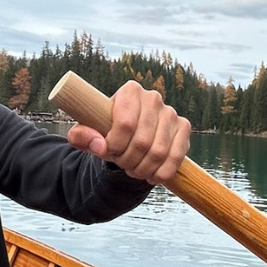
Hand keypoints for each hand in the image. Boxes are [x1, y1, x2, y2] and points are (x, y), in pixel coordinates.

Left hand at [67, 80, 191, 184]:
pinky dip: (161, 173)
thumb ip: (82, 136)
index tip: (109, 152)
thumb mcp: (86, 132)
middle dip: (128, 160)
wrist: (129, 135)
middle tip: (121, 164)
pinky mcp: (184, 128)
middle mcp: (153, 98)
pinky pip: (175, 158)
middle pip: (142, 141)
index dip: (115, 145)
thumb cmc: (106, 131)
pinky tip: (150, 175)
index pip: (125, 124)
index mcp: (130, 92)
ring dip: (143, 168)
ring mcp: (171, 113)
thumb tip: (99, 146)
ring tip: (132, 169)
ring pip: (158, 152)